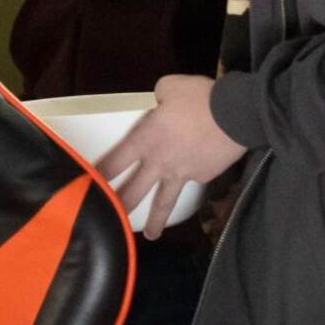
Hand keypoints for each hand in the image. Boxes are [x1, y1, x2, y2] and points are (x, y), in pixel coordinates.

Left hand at [97, 74, 246, 240]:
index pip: (113, 163)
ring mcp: (182, 173)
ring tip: (149, 236)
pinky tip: (196, 174)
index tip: (85, 187)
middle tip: (107, 221)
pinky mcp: (204, 177)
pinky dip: (192, 180)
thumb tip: (159, 102)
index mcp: (144, 140)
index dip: (98, 176)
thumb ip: (156, 98)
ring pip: (164, 202)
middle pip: (132, 191)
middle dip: (118, 207)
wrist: (239, 114)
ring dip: (155, 220)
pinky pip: (193, 181)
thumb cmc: (199, 98)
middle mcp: (159, 162)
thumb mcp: (169, 87)